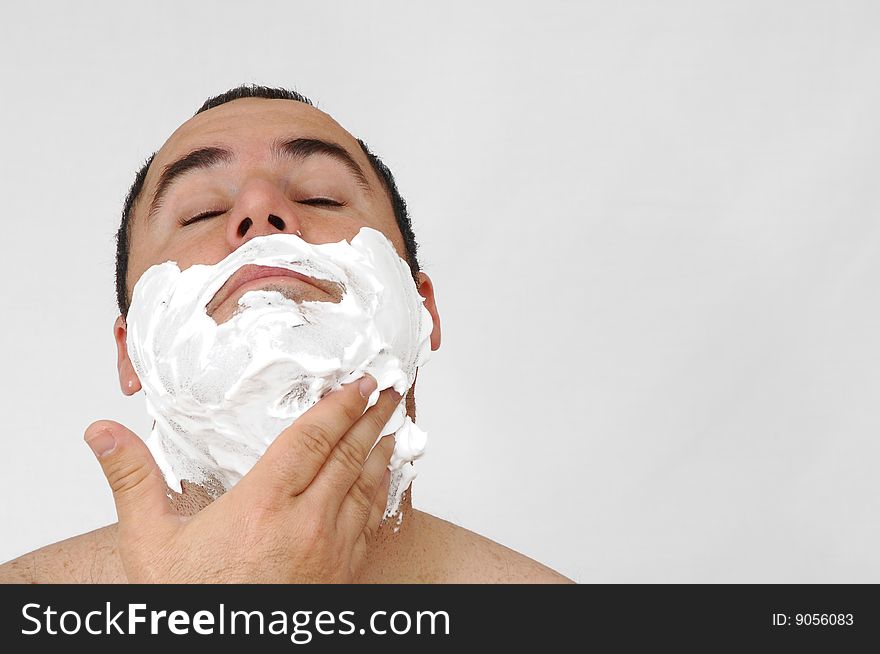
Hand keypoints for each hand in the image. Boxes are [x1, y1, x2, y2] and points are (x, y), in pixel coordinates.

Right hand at [84, 375, 397, 582]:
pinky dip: (381, 495)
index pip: (311, 438)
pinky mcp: (343, 576)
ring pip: (366, 488)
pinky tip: (382, 485)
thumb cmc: (192, 606)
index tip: (360, 383)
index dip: (339, 405)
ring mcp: (331, 552)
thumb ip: (134, 480)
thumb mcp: (150, 543)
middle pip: (348, 456)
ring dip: (382, 453)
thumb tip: (103, 434)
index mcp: (262, 506)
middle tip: (390, 392)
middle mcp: (306, 525)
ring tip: (392, 428)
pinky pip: (371, 524)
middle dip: (372, 419)